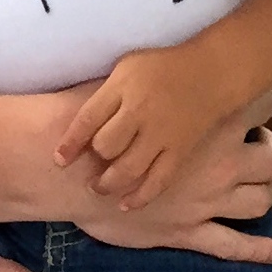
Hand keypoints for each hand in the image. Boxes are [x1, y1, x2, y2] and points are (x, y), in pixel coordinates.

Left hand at [54, 47, 236, 206]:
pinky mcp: (180, 151)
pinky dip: (140, 196)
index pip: (87, 119)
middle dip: (93, 160)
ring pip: (128, 168)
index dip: (70, 143)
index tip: (59, 160)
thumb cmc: (162, 67)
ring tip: (98, 188)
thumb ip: (105, 93)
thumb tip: (78, 122)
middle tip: (86, 172)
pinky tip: (125, 205)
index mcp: (123, 88)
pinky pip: (158, 180)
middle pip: (106, 146)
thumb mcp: (127, 66)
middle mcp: (140, 112)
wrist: (212, 73)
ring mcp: (162, 134)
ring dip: (108, 184)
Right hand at [74, 91, 271, 262]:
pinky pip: (233, 245)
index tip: (255, 106)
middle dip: (271, 152)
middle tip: (258, 146)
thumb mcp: (133, 86)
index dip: (263, 105)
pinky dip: (257, 250)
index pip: (262, 107)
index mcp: (210, 122)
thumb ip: (164, 84)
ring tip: (258, 184)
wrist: (68, 170)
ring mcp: (209, 201)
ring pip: (260, 200)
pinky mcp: (189, 231)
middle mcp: (220, 163)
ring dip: (265, 191)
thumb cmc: (101, 123)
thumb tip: (180, 66)